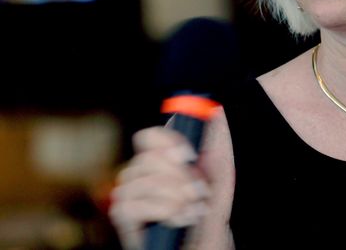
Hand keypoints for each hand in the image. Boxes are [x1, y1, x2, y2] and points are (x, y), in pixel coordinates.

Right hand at [109, 127, 210, 249]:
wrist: (205, 247)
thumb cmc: (209, 215)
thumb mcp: (219, 176)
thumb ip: (216, 143)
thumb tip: (216, 111)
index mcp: (161, 161)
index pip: (149, 137)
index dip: (166, 141)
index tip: (189, 156)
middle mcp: (141, 175)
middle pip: (147, 157)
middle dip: (179, 176)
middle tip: (198, 192)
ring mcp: (129, 195)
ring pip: (142, 180)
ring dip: (175, 196)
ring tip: (191, 209)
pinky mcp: (123, 217)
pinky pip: (133, 204)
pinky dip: (162, 210)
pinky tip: (177, 219)